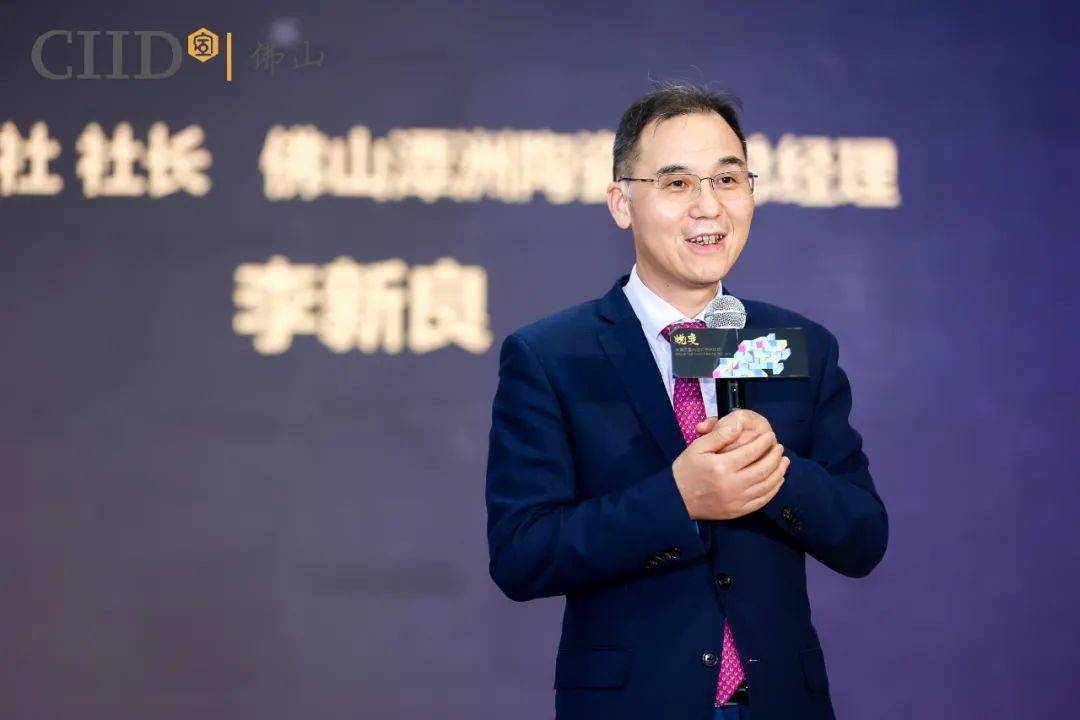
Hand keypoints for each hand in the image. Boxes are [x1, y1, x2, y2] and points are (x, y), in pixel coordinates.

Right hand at [672, 412, 788, 520]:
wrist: (676, 499)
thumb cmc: (686, 469)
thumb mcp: (696, 447)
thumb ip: (719, 435)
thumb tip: (739, 425)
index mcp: (722, 466)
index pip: (752, 451)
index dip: (765, 442)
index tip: (770, 435)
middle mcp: (732, 485)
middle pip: (764, 469)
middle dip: (775, 456)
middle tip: (780, 447)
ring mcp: (737, 500)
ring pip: (767, 486)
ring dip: (779, 472)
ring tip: (784, 461)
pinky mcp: (738, 511)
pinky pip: (762, 501)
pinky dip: (774, 489)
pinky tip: (777, 480)